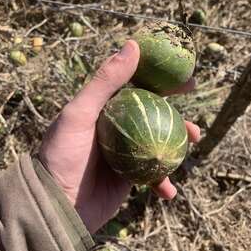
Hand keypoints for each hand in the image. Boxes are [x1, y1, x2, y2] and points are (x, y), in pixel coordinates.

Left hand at [39, 40, 199, 232]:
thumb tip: (132, 45)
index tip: (182, 73)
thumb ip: (105, 81)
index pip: (137, 86)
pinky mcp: (130, 176)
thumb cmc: (63, 154)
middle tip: (194, 95)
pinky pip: (154, 174)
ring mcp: (126, 151)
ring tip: (194, 140)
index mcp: (106, 108)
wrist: (56, 205)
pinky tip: (168, 190)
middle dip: (176, 107)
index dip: (160, 78)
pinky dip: (163, 181)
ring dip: (179, 142)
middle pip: (154, 112)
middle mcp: (118, 127)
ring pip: (160, 141)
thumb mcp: (80, 113)